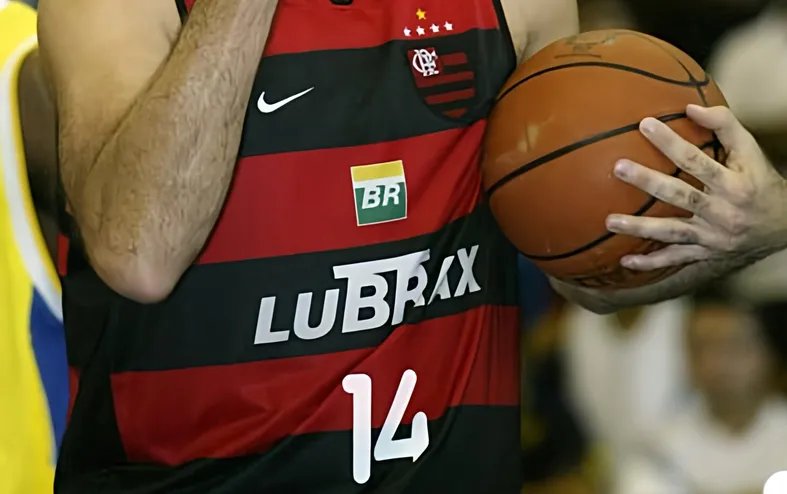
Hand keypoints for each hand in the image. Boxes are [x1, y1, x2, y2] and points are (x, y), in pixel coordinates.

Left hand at [606, 104, 786, 271]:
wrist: (783, 226)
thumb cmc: (760, 181)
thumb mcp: (750, 151)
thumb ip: (724, 125)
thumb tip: (690, 106)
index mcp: (733, 183)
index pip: (697, 159)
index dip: (670, 142)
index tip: (644, 124)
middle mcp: (722, 211)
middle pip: (679, 195)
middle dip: (648, 181)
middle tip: (618, 168)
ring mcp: (712, 236)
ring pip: (671, 231)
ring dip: (639, 228)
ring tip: (609, 221)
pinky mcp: (705, 253)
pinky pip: (675, 259)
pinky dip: (651, 263)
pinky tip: (625, 261)